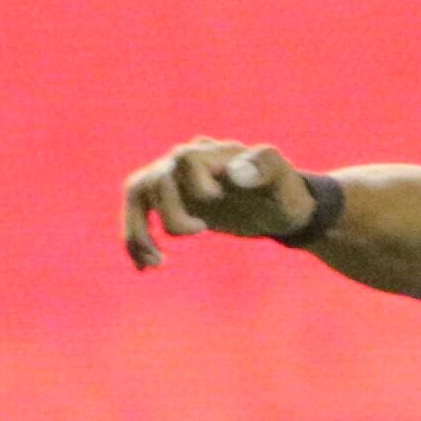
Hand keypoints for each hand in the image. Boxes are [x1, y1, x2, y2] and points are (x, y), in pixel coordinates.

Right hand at [121, 138, 315, 268]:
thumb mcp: (283, 183)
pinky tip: (145, 268)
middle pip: (155, 181)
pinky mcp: (168, 200)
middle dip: (172, 215)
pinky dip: (136, 240)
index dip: (194, 186)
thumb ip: (266, 169)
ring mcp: (174, 179)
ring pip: (137, 195)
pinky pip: (138, 214)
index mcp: (213, 152)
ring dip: (138, 231)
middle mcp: (187, 159)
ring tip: (157, 264)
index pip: (185, 160)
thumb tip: (233, 172)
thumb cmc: (284, 193)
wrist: (280, 208)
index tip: (216, 200)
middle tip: (201, 232)